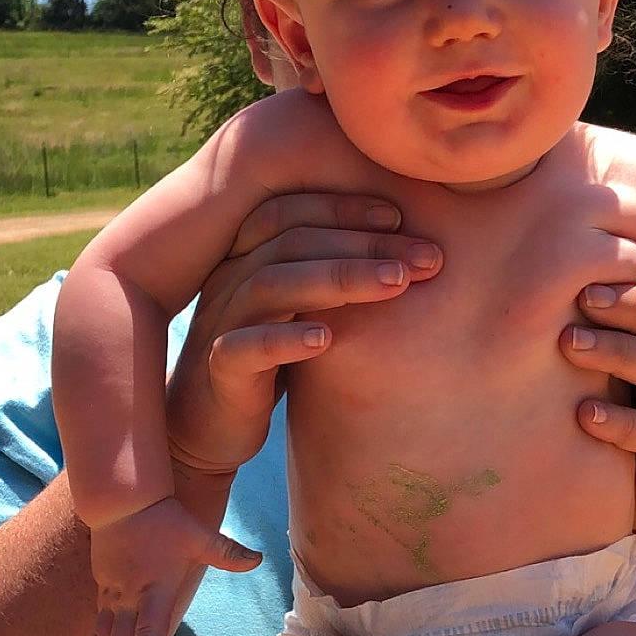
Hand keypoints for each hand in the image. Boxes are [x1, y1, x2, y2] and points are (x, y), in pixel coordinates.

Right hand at [87, 498, 260, 635]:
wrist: (121, 502)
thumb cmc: (163, 519)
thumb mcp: (197, 534)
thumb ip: (226, 551)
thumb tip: (259, 559)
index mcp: (153, 588)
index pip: (149, 629)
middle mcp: (129, 598)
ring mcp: (112, 598)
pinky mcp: (103, 596)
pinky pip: (96, 634)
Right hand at [165, 191, 441, 479]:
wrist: (208, 427)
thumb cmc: (269, 362)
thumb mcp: (299, 311)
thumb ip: (330, 277)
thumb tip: (402, 250)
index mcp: (246, 257)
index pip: (293, 211)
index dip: (346, 208)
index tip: (401, 217)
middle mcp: (229, 280)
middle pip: (295, 242)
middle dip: (365, 244)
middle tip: (427, 257)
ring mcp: (219, 323)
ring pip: (272, 285)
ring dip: (340, 279)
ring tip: (397, 283)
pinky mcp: (218, 371)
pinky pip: (245, 347)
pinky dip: (287, 340)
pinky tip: (328, 341)